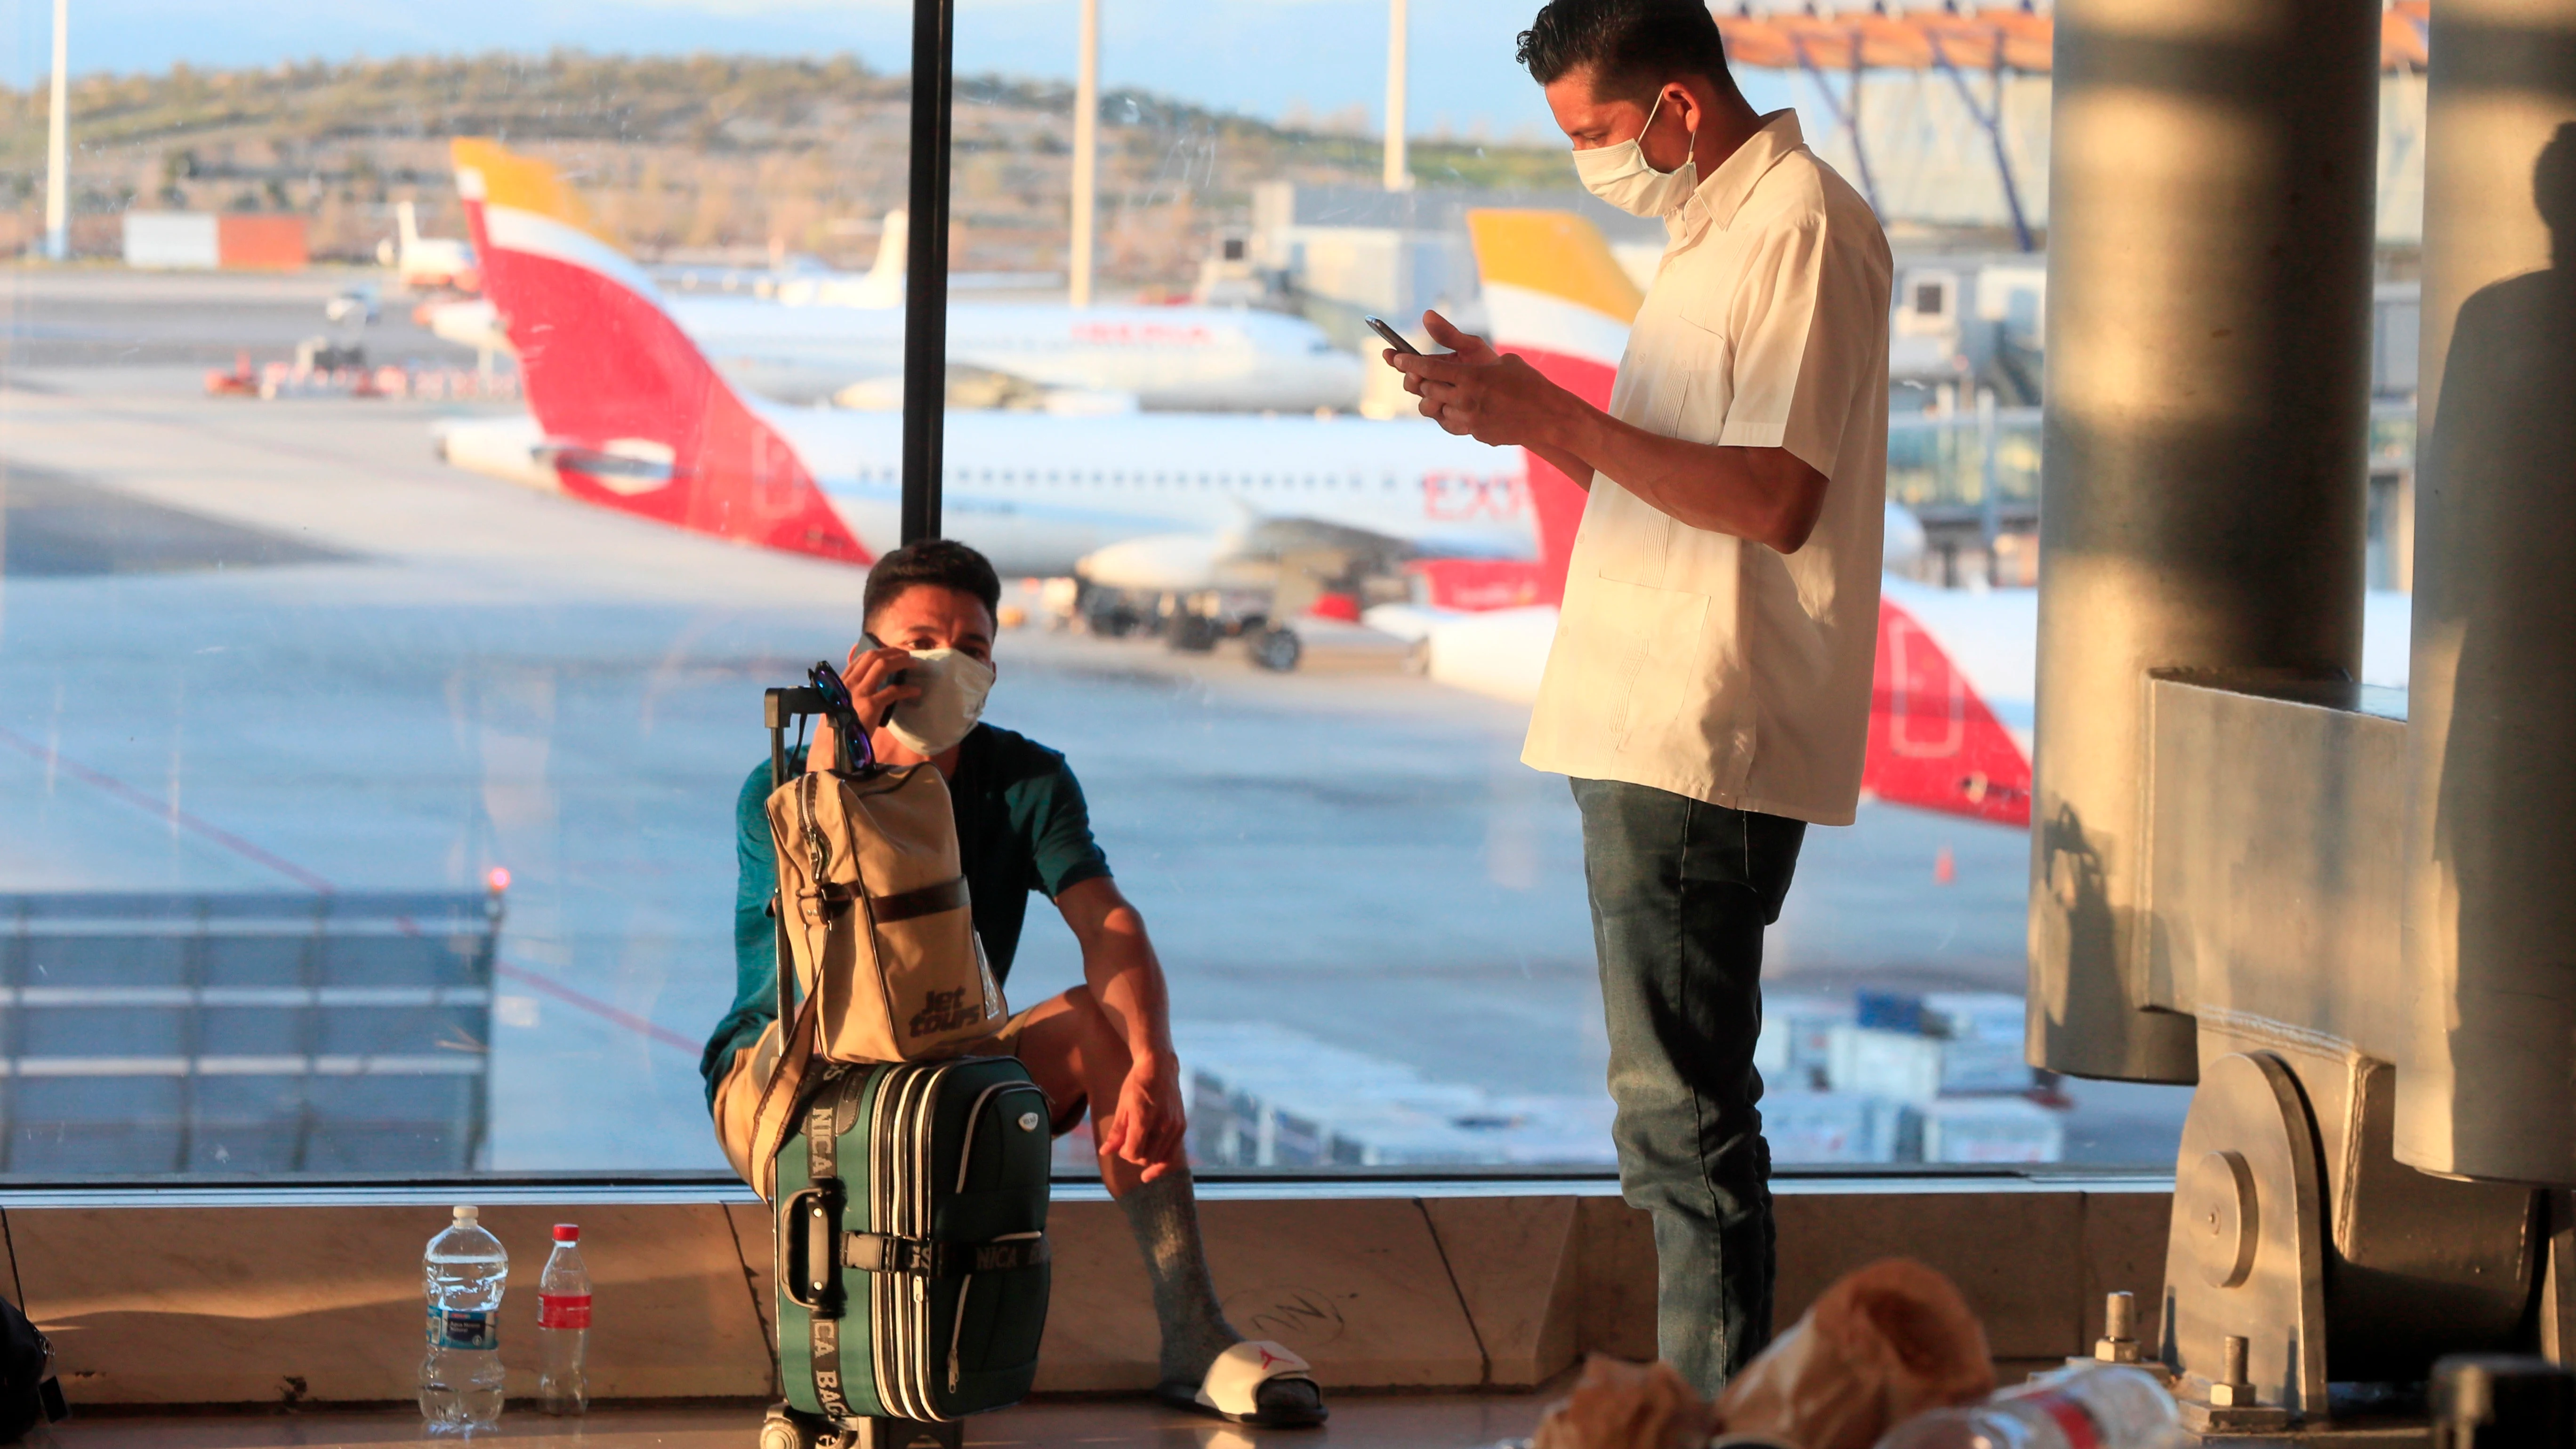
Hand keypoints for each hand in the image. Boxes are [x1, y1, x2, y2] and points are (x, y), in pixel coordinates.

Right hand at [808, 643, 920, 771]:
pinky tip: (916, 691)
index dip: (878, 652)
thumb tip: (866, 691)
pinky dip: (907, 689)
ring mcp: (860, 692)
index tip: (891, 652)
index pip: (859, 659)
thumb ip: (849, 696)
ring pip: (882, 666)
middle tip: (906, 655)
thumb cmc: (835, 731)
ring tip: (914, 665)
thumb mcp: (838, 707)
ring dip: (901, 662)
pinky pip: (893, 691)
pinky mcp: (871, 705)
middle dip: (892, 652)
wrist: (831, 749)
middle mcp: (849, 683)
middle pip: (873, 657)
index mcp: (840, 683)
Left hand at [1096, 1051, 1186, 1183]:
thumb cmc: (1137, 1084)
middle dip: (1134, 1156)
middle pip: (1147, 1158)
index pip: (1134, 1153)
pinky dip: (1161, 1160)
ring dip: (1147, 1158)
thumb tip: (1105, 1152)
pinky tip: (1152, 1164)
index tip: (1119, 1144)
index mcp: (1144, 1118)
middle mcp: (1163, 1124)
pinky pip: (1172, 1153)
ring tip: (1139, 1147)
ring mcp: (1174, 1126)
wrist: (1159, 1066)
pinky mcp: (1181, 1126)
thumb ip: (1116, 1132)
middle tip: (1127, 1144)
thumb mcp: (1122, 1106)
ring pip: (1159, 1158)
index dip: (1124, 1153)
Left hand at [1386, 310, 1574, 447]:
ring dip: (1436, 399)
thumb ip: (1457, 338)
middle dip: (1422, 381)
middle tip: (1425, 375)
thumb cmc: (1526, 382)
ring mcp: (1469, 420)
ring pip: (1434, 410)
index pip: (1427, 369)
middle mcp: (1466, 400)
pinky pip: (1449, 424)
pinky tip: (1461, 407)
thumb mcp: (1498, 357)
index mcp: (1471, 377)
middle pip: (1425, 390)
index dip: (1407, 363)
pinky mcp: (1474, 434)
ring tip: (1450, 391)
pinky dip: (1449, 415)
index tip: (1394, 358)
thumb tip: (1427, 316)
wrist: (1549, 417)